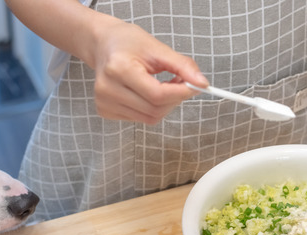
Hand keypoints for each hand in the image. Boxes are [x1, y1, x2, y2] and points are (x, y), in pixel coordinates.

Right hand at [82, 14, 208, 124]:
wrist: (104, 45)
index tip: (193, 85)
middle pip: (155, 109)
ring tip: (161, 84)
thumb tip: (201, 84)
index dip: (180, 93)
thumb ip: (182, 66)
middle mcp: (108, 89)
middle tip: (179, 82)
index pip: (157, 94)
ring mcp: (105, 103)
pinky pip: (140, 119)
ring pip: (150, 118)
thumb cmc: (128, 43)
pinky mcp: (105, 111)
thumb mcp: (158, 48)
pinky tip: (146, 92)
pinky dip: (151, 108)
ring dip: (164, 104)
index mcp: (119, 69)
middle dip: (174, 99)